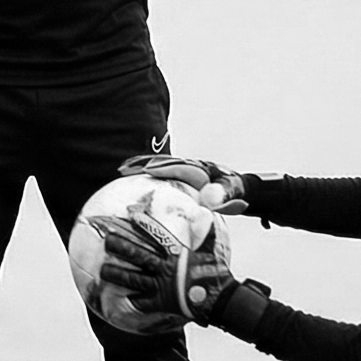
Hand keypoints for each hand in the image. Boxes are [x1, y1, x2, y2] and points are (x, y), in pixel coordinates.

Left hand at [99, 210, 237, 324]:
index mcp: (176, 254)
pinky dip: (131, 299)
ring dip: (116, 274)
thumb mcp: (212, 249)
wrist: (220, 300)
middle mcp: (164, 269)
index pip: (156, 236)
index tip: (130, 215)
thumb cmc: (216, 272)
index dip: (143, 225)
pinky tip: (120, 297)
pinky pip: (142, 302)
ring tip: (102, 270)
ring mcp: (161, 286)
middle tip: (107, 240)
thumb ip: (205, 230)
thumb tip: (205, 210)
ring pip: (133, 278)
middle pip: (137, 255)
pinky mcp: (161, 303)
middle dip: (120, 247)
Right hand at [118, 153, 246, 213]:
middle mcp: (190, 164)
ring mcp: (184, 168)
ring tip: (122, 171)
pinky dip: (145, 170)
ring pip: (159, 163)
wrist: (238, 186)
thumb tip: (209, 199)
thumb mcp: (232, 193)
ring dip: (141, 165)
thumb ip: (222, 194)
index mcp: (201, 168)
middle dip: (144, 164)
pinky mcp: (180, 173)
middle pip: (163, 161)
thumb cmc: (234, 192)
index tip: (147, 171)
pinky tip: (132, 178)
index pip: (180, 168)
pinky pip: (160, 170)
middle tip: (124, 170)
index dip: (164, 169)